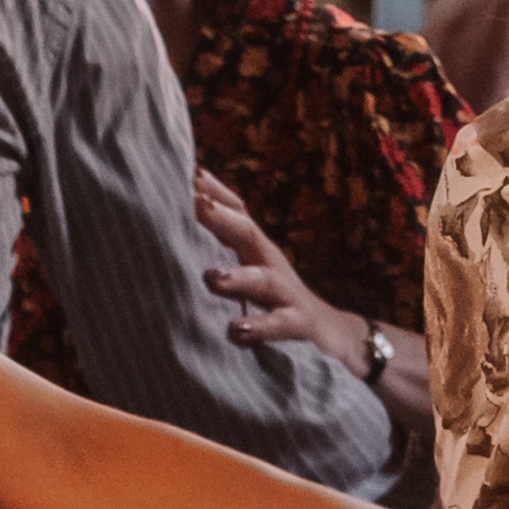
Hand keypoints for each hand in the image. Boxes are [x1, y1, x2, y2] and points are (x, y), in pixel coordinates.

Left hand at [186, 170, 361, 361]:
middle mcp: (271, 267)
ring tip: (213, 277)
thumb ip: (220, 252)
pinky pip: (278, 325)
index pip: (236, 214)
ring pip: (263, 281)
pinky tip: (236, 329)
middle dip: (223, 219)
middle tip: (198, 204)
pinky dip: (258, 327)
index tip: (190, 174)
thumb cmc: (275, 301)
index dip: (215, 194)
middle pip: (248, 235)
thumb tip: (179, 230)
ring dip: (238, 278)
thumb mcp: (247, 272)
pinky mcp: (298, 325)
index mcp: (256, 251)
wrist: (329, 334)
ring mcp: (286, 295)